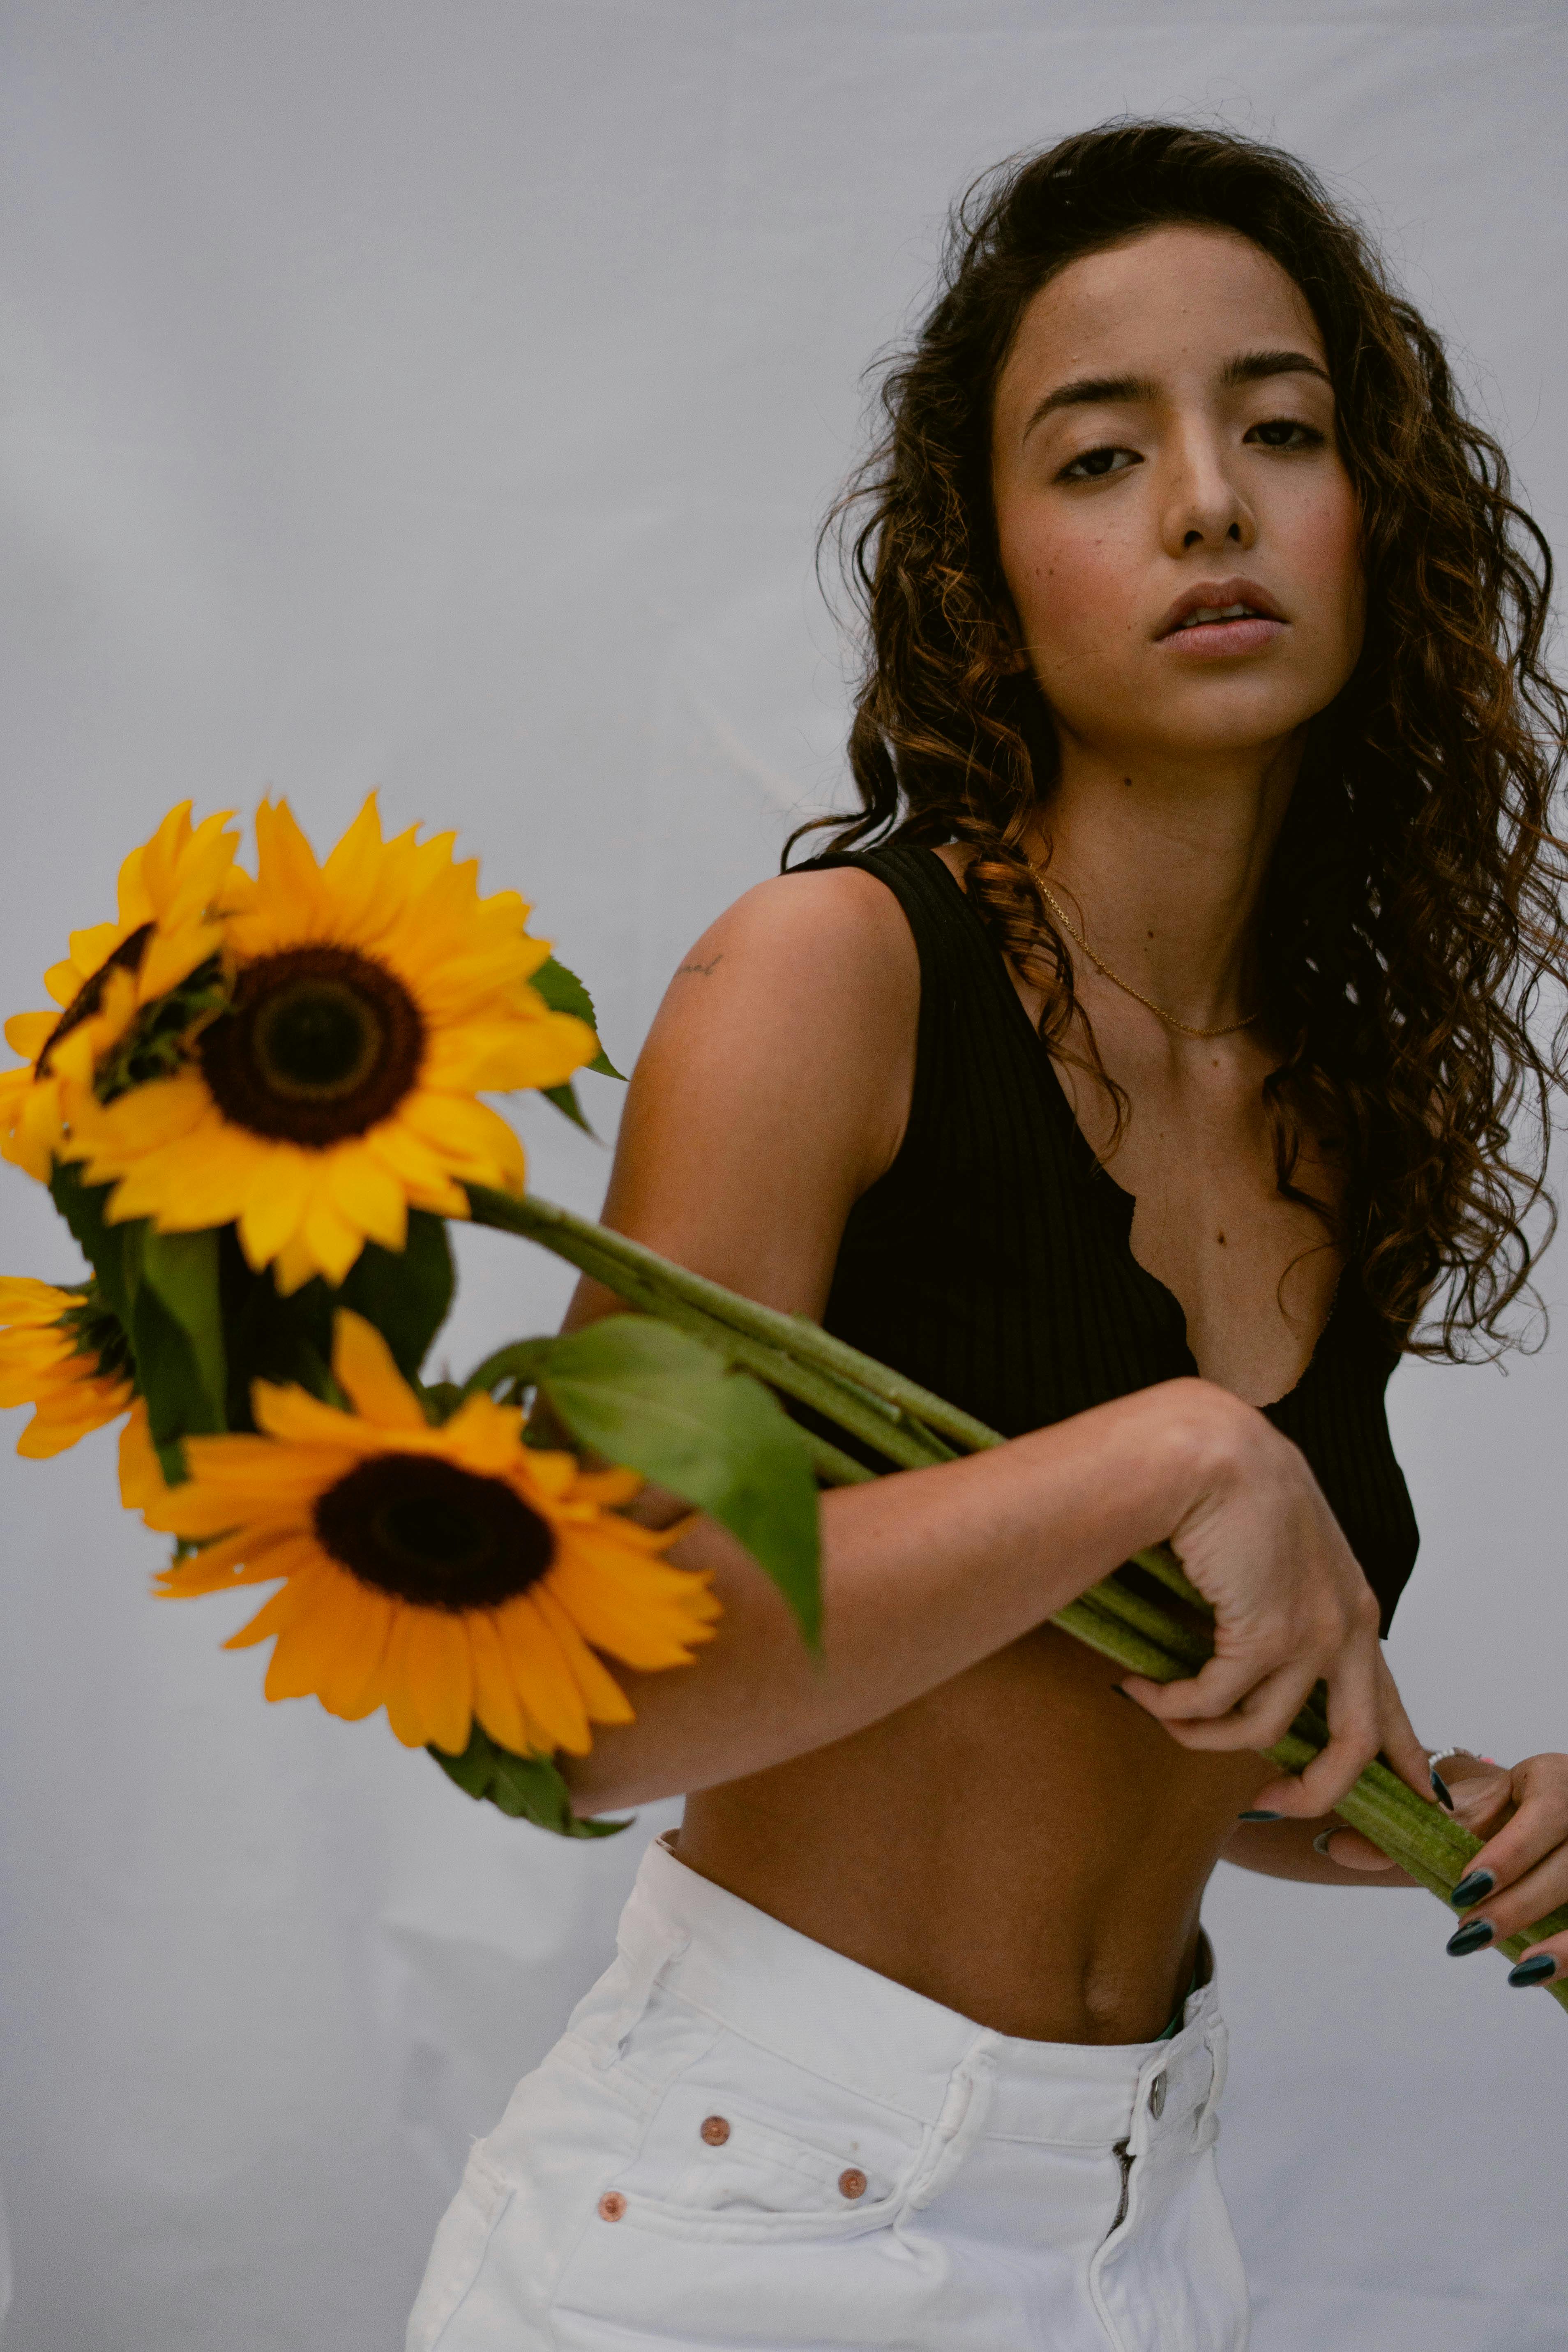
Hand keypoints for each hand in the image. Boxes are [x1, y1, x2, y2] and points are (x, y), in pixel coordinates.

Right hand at [1118, 1383, 1432, 1818]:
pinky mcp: (1267, 1636)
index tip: (1411, 1793)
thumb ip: (1278, 1605)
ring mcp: (1311, 1635)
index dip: (1401, 1753)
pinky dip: (1172, 1705)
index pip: (1388, 1698)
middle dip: (1316, 1790)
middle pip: (1354, 1744)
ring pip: (1262, 1729)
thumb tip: (1244, 1665)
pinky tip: (1141, 1687)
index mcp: (1353, 1607)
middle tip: (1272, 1803)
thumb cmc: (1232, 1485)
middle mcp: (1346, 1626)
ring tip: (1161, 1712)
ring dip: (1202, 1734)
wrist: (1212, 1450)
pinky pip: (1212, 1701)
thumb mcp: (1275, 1554)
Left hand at [1421, 1751, 1567, 1986]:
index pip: (1545, 1815)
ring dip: (1558, 1941)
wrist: (1546, 1811)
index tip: (1466, 1888)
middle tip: (1467, 1933)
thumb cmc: (1503, 1808)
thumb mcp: (1460, 1810)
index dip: (1510, 1854)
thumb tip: (1330, 1846)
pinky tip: (1534, 1973)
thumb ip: (1405, 1827)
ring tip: (1514, 1969)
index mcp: (1553, 1780)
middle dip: (1519, 1904)